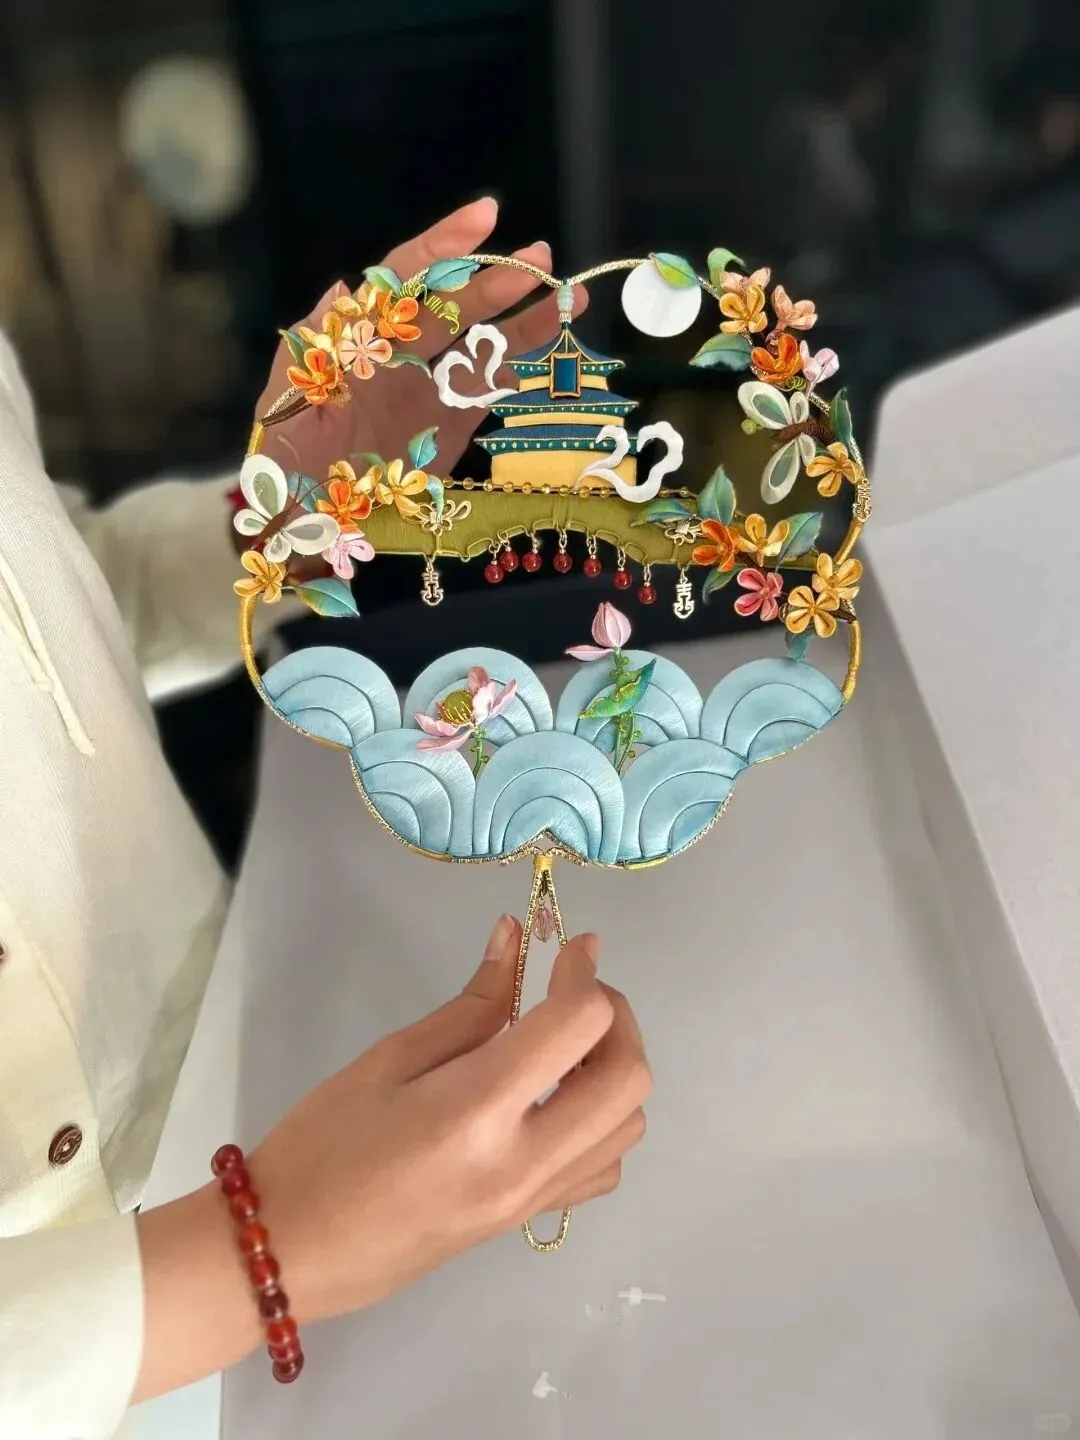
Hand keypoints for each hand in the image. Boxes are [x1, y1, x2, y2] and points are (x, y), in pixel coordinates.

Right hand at [135, 917, 648, 1400]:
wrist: (287, 1252)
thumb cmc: (320, 1147)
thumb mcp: (388, 1060)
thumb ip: (469, 1004)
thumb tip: (515, 939)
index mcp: (478, 1111)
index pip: (577, 1026)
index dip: (583, 973)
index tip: (567, 947)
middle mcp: (522, 1162)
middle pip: (629, 1079)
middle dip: (617, 1017)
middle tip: (572, 990)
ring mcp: (530, 1201)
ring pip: (627, 1127)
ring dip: (616, 1069)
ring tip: (564, 1043)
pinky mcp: (525, 1222)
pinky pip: (601, 1169)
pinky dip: (602, 1123)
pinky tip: (556, 1099)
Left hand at [255, 196, 586, 482]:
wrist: (303, 515)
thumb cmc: (284, 451)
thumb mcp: (287, 390)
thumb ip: (317, 339)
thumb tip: (348, 288)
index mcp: (363, 332)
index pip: (406, 274)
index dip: (444, 245)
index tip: (485, 217)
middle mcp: (403, 350)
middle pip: (455, 304)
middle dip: (495, 278)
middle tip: (538, 259)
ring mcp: (431, 385)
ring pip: (484, 341)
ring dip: (524, 316)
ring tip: (568, 293)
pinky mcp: (453, 423)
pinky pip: (493, 385)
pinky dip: (524, 361)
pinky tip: (557, 337)